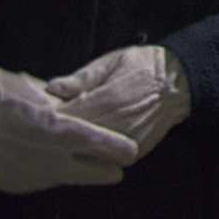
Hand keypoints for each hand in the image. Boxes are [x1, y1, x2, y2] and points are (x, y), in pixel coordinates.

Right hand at [0, 60, 137, 193]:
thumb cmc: (3, 95)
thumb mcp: (40, 92)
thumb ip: (64, 105)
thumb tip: (80, 108)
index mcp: (59, 130)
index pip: (98, 144)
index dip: (116, 149)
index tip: (132, 152)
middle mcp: (48, 158)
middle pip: (88, 171)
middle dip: (104, 170)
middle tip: (119, 168)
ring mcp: (31, 175)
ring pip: (64, 177)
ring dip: (75, 170)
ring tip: (87, 164)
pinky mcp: (16, 184)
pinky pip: (41, 181)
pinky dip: (49, 172)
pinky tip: (50, 164)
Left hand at [46, 45, 192, 159]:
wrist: (179, 82)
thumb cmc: (143, 66)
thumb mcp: (112, 61)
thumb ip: (82, 77)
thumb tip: (52, 88)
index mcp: (109, 100)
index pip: (66, 117)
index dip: (48, 115)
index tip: (39, 109)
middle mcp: (117, 126)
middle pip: (74, 138)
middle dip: (59, 131)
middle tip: (48, 121)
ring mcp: (126, 143)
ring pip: (87, 152)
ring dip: (75, 143)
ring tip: (70, 129)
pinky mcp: (134, 153)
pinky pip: (104, 157)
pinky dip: (92, 150)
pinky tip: (89, 137)